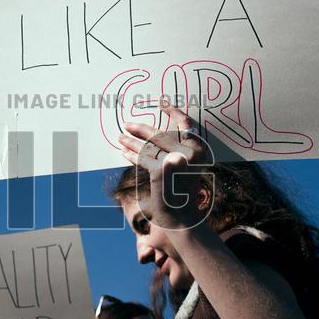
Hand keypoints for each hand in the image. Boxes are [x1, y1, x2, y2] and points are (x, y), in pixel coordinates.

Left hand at [117, 104, 210, 229]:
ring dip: (130, 141)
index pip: (184, 123)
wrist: (182, 216)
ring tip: (119, 137)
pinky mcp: (161, 169)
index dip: (172, 111)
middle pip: (160, 133)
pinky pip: (142, 158)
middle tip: (127, 124)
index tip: (161, 102)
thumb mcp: (188, 167)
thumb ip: (179, 149)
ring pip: (148, 146)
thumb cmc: (182, 191)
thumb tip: (157, 133)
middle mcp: (189, 152)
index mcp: (199, 148)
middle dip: (140, 128)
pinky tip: (123, 152)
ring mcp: (176, 160)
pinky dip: (131, 154)